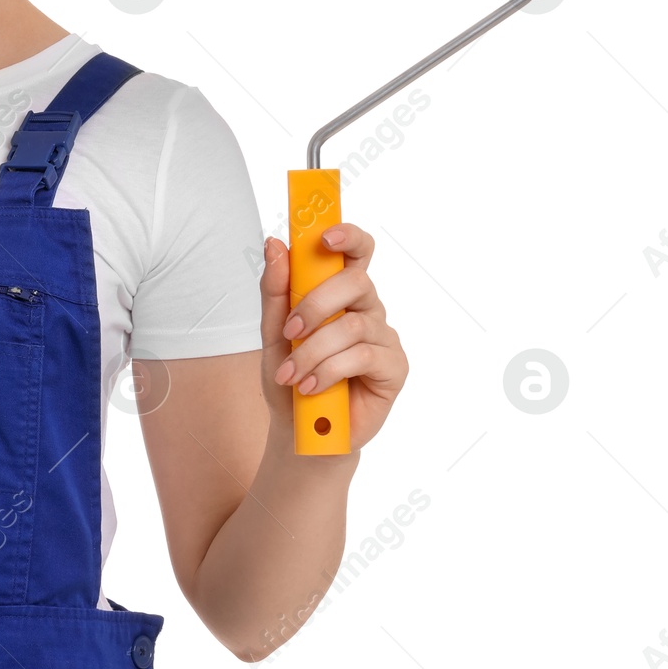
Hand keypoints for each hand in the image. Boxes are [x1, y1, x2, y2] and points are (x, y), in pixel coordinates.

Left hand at [258, 223, 407, 449]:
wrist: (300, 432)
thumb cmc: (290, 377)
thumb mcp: (272, 332)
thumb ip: (276, 290)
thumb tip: (274, 244)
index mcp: (342, 294)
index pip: (356, 252)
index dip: (348, 236)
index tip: (325, 237)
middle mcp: (368, 309)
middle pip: (357, 282)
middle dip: (316, 304)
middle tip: (289, 329)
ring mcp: (384, 338)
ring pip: (353, 325)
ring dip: (313, 350)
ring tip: (291, 375)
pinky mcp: (395, 368)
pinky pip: (363, 357)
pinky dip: (328, 371)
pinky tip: (310, 387)